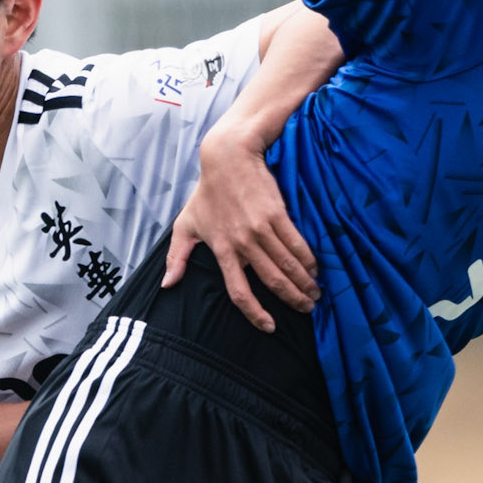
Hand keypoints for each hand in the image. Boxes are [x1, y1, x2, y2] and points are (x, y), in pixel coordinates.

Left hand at [162, 135, 317, 333]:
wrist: (227, 156)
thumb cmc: (207, 191)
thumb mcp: (185, 224)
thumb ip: (176, 257)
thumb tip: (167, 284)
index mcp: (222, 250)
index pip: (239, 291)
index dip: (254, 313)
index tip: (269, 326)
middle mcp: (242, 243)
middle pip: (272, 281)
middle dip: (292, 299)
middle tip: (306, 309)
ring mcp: (261, 228)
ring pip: (288, 265)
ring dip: (304, 283)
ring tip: (315, 294)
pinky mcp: (277, 214)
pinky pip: (297, 243)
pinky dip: (308, 260)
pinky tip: (315, 269)